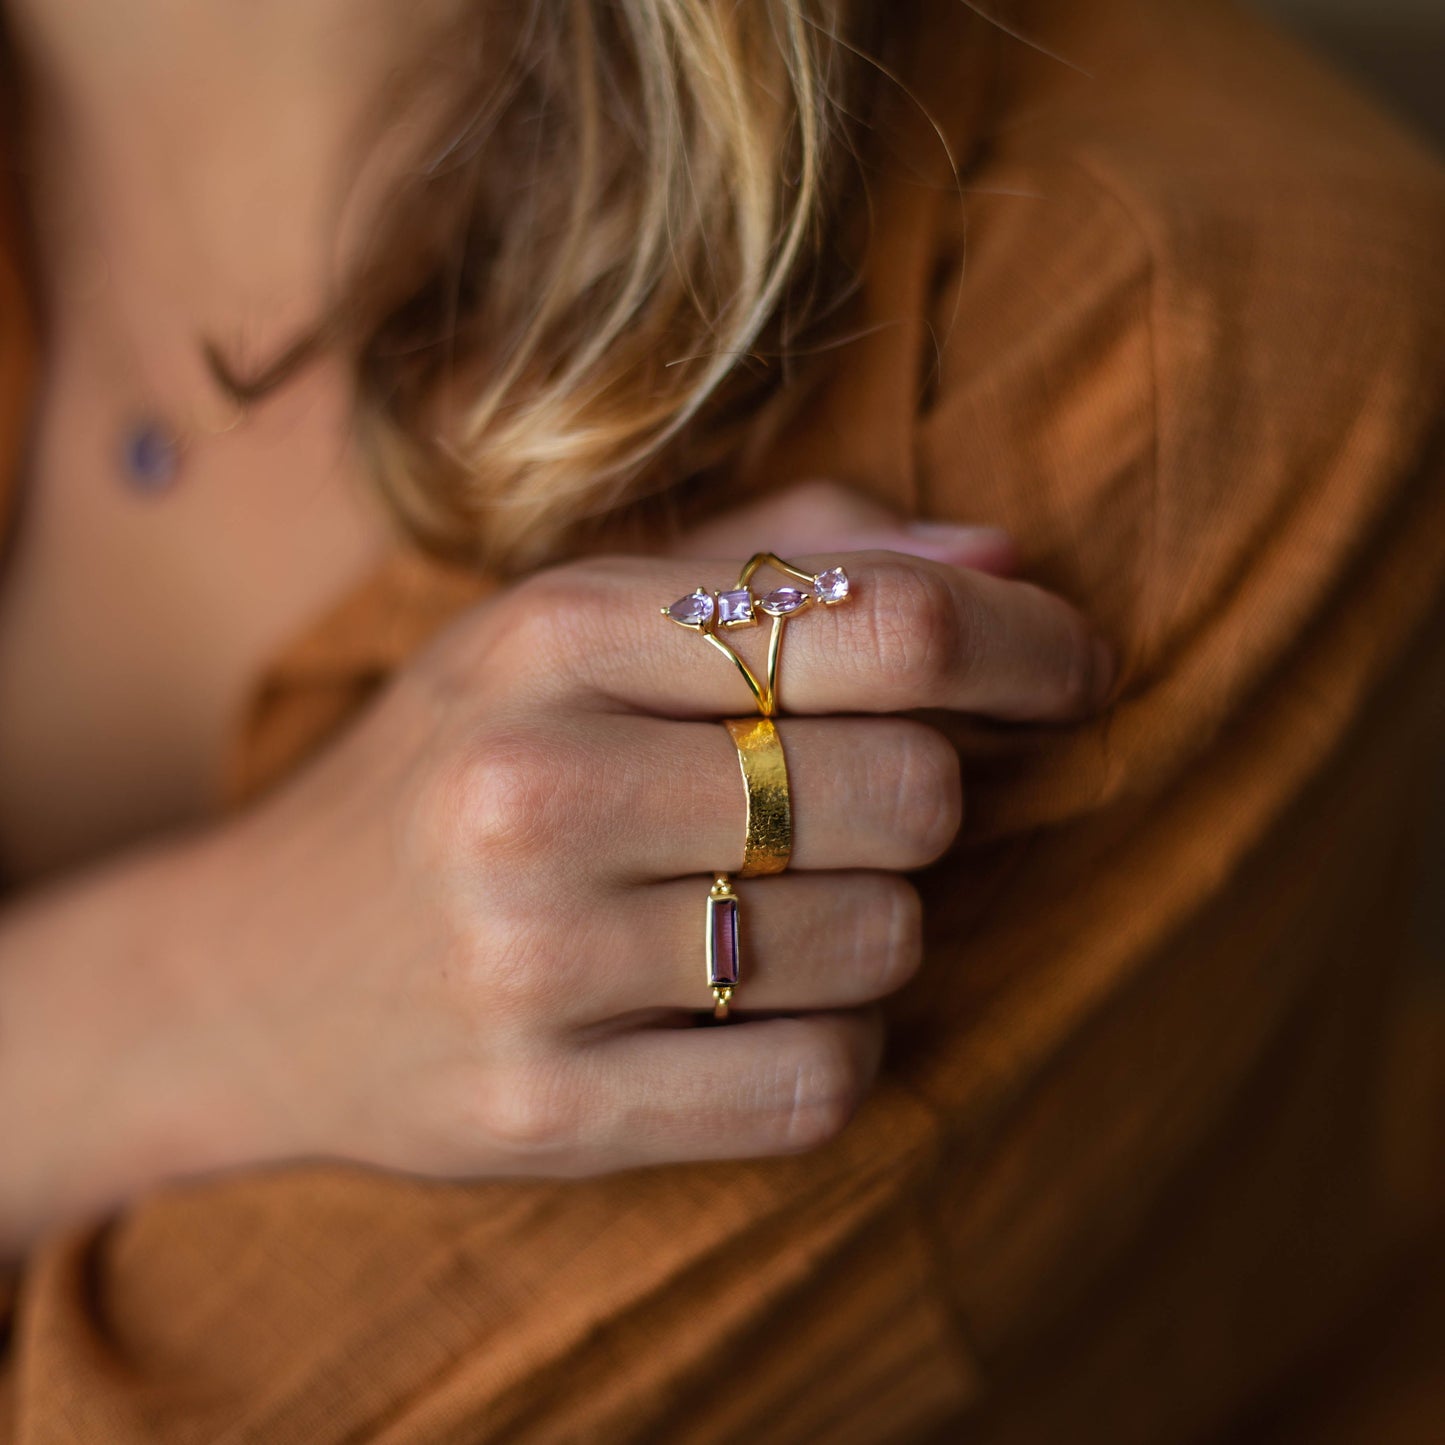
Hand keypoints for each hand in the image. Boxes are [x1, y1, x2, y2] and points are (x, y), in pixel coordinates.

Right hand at [189, 504, 1108, 1184]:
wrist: (253, 972)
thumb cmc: (454, 766)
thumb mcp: (572, 620)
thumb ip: (785, 562)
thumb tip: (1003, 563)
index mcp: (554, 632)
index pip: (881, 629)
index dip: (1024, 650)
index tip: (1073, 672)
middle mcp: (536, 788)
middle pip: (912, 793)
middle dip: (932, 797)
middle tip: (870, 805)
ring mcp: (535, 961)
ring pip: (885, 943)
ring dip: (878, 921)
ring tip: (778, 903)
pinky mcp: (548, 1108)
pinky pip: (822, 1081)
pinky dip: (839, 1039)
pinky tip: (763, 1004)